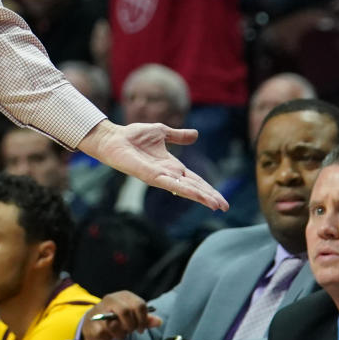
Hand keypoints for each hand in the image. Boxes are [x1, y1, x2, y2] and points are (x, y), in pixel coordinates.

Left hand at [76, 120, 227, 210]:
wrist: (113, 137)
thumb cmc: (133, 135)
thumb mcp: (162, 132)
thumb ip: (178, 136)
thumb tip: (196, 134)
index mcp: (171, 166)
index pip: (194, 180)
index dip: (208, 189)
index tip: (221, 199)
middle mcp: (167, 174)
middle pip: (193, 188)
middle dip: (209, 197)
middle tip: (224, 207)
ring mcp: (159, 177)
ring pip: (185, 189)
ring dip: (201, 197)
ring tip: (216, 205)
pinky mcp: (150, 176)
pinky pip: (171, 184)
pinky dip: (185, 190)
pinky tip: (196, 196)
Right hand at [80, 291, 161, 339]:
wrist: (93, 321)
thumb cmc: (116, 317)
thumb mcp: (132, 316)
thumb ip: (145, 318)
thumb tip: (159, 321)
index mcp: (123, 295)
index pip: (139, 304)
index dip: (143, 318)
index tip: (141, 327)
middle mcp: (110, 299)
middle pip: (126, 311)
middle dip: (131, 325)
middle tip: (131, 331)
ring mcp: (100, 310)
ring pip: (115, 324)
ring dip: (121, 333)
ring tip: (120, 333)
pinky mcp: (94, 323)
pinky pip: (107, 334)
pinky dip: (111, 337)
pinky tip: (109, 334)